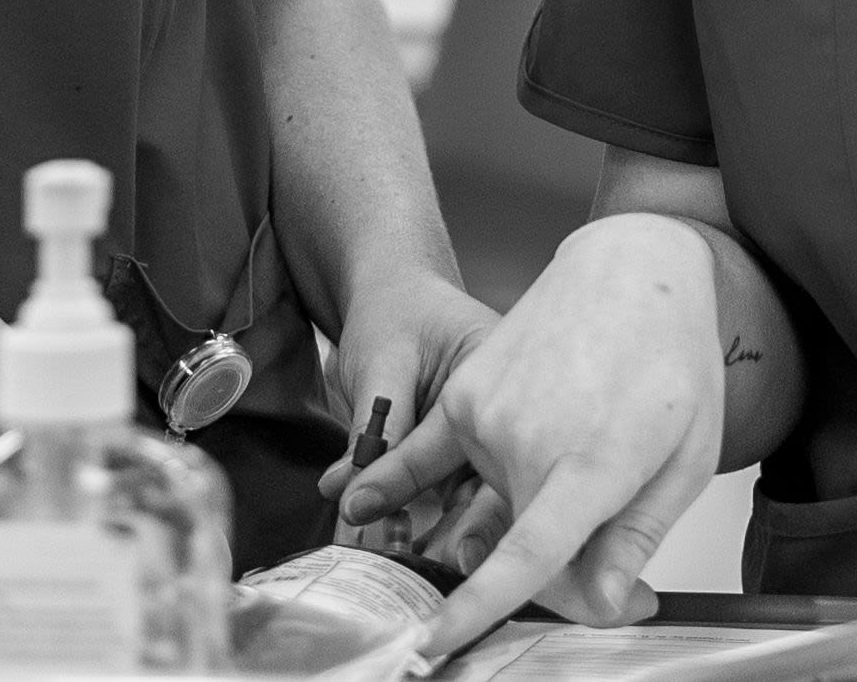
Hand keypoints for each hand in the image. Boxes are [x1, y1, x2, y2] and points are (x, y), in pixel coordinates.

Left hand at [314, 266, 496, 550]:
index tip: (457, 552)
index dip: (479, 507)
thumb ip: (374, 433)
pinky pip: (443, 493)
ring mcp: (485, 434)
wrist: (388, 291)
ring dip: (431, 530)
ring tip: (397, 555)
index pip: (494, 449)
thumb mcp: (383, 365)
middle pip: (494, 483)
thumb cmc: (393, 310)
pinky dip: (412, 514)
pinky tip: (384, 533)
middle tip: (428, 565)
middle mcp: (504, 411)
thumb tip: (353, 499)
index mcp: (500, 372)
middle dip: (462, 532)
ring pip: (466, 498)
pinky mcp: (461, 453)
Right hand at [340, 215, 725, 657]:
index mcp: (592, 463)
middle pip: (516, 546)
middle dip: (555, 562)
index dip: (482, 608)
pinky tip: (358, 500)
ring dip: (511, 514)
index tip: (436, 643)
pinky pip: (424, 455)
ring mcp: (487, 412)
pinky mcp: (465, 393)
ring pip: (486, 509)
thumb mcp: (686, 458)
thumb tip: (601, 606)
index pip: (527, 558)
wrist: (632, 268)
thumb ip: (635, 538)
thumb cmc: (672, 358)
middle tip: (607, 522)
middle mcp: (528, 442)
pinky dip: (397, 481)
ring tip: (570, 450)